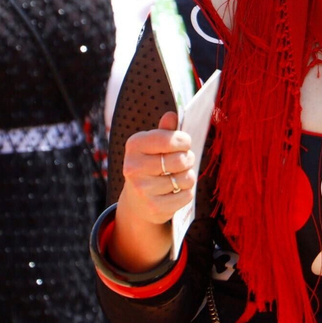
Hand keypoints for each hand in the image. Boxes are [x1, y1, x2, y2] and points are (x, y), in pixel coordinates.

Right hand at [119, 112, 195, 227]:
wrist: (137, 201)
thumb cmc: (151, 165)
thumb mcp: (153, 146)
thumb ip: (165, 131)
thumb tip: (172, 115)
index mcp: (134, 146)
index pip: (169, 139)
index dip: (184, 140)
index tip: (184, 143)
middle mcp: (133, 167)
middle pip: (180, 160)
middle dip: (188, 159)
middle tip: (184, 160)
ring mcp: (143, 190)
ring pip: (186, 178)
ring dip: (188, 177)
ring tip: (178, 176)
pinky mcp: (154, 207)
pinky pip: (186, 196)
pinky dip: (186, 192)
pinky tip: (175, 191)